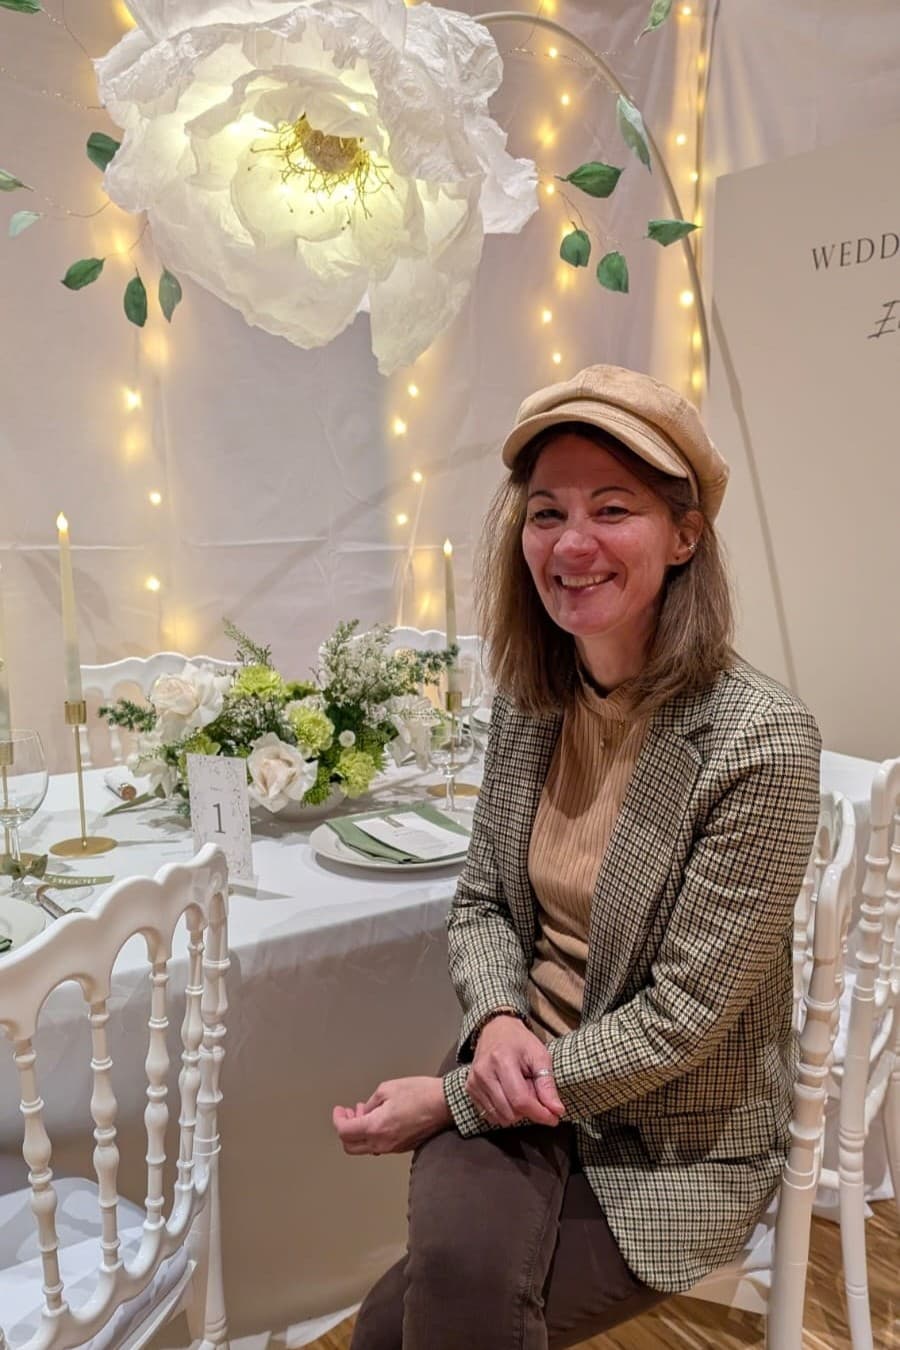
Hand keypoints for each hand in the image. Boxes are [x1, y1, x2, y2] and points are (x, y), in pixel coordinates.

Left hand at [332, 1076, 450, 1155]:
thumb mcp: (387, 1089)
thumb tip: (366, 1110)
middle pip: (350, 1146)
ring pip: (365, 1147)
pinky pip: (379, 1145)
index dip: (338, 1119)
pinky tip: (378, 1118)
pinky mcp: (403, 1147)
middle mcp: (382, 1143)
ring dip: (360, 1131)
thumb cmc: (421, 1094)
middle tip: (348, 1113)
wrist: (446, 1105)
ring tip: (364, 1112)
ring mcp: (393, 1148)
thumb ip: (371, 1103)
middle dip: (345, 1130)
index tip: (339, 1110)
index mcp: (376, 1127)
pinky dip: (373, 1134)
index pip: (344, 1132)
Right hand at [466, 1015, 564, 1127]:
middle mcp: (484, 1073)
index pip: (520, 1100)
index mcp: (502, 1061)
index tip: (553, 1117)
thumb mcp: (540, 1056)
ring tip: (520, 1091)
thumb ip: (547, 1084)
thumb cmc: (520, 1042)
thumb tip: (556, 1110)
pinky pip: (490, 1115)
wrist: (496, 1029)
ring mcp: (474, 1082)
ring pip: (500, 1117)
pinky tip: (509, 1095)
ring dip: (516, 1112)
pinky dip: (504, 1111)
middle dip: (528, 1110)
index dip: (539, 1113)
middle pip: (510, 1112)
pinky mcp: (470, 1089)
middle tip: (534, 1093)